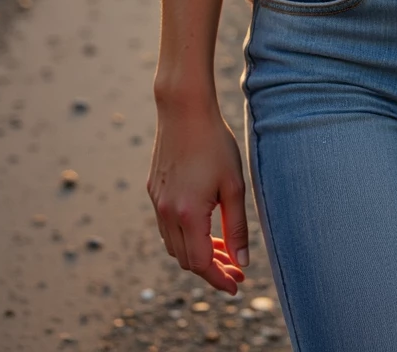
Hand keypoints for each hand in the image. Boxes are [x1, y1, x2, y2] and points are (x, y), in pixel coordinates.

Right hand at [147, 95, 250, 294]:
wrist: (184, 110)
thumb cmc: (215, 144)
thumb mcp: (233, 185)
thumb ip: (237, 227)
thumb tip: (241, 262)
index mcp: (187, 215)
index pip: (201, 264)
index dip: (219, 279)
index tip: (236, 286)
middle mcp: (166, 213)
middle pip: (186, 260)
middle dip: (212, 269)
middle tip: (236, 270)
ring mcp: (157, 202)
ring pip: (175, 245)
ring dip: (198, 254)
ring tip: (224, 250)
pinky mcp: (154, 191)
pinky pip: (167, 227)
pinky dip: (186, 236)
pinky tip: (205, 228)